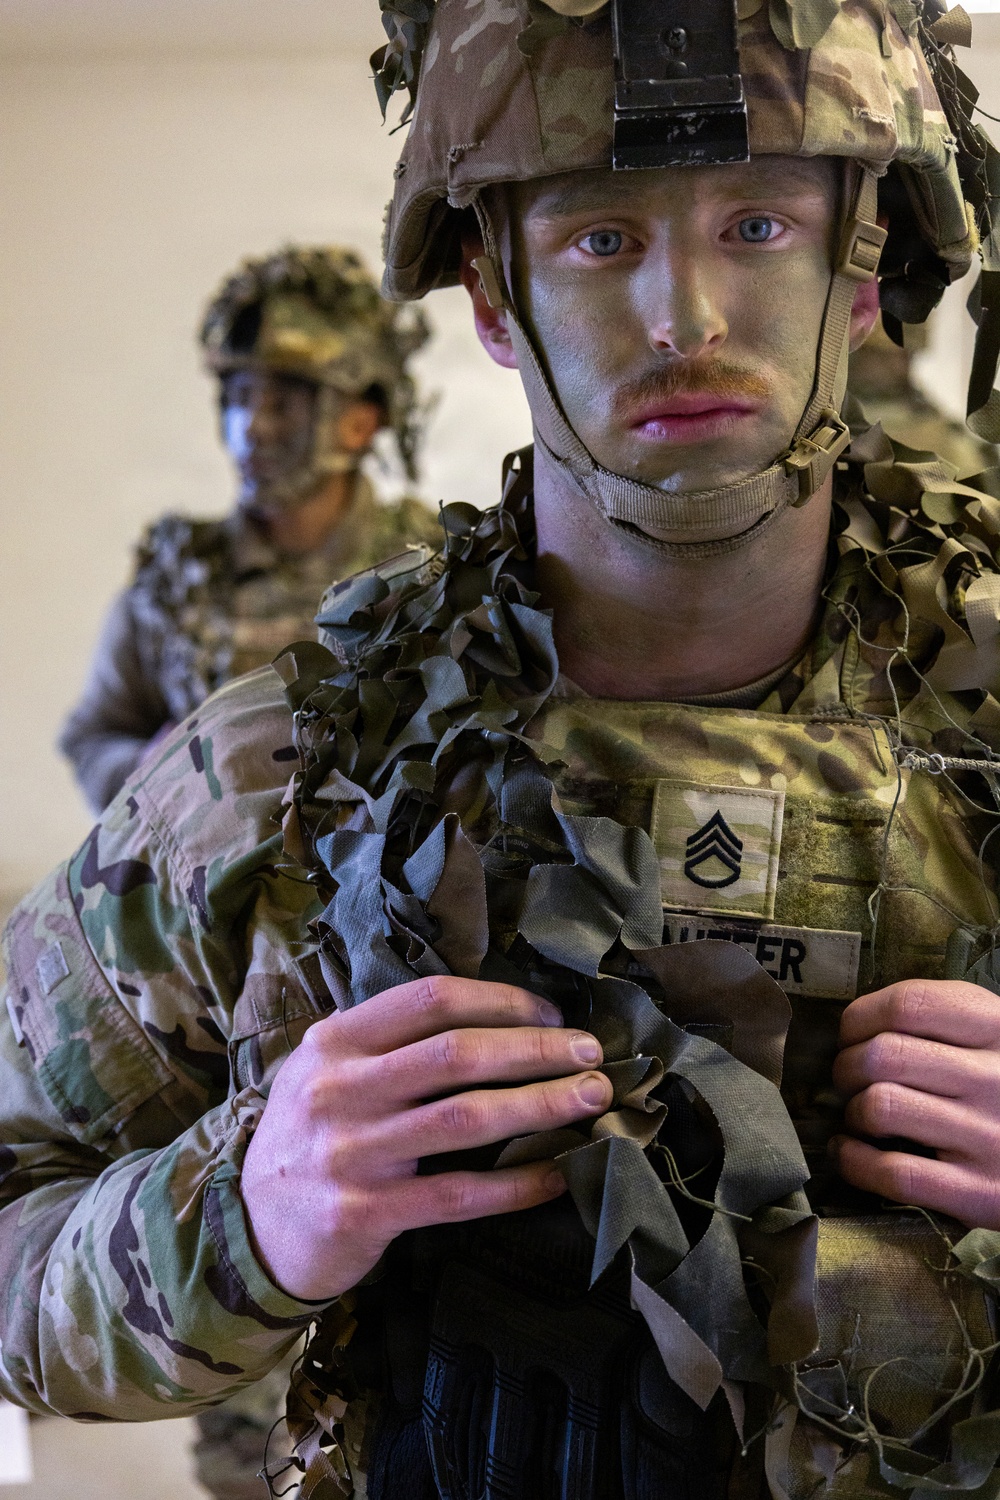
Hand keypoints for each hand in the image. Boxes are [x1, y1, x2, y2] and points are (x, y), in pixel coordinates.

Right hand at [240, 976, 612, 1300]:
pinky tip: (556, 1174)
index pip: (431, 1000)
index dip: (501, 1001)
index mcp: (335, 1040)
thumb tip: (496, 1018)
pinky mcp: (365, 1213)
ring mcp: (350, 1152)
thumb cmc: (309, 1135)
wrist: (249, 1228)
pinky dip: (515, 1184)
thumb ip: (390, 1041)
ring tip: (590, 1099)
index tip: (550, 1014)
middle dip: (537, 1050)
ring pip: (466, 1118)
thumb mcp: (326, 1070)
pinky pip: (457, 1194)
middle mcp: (339, 1089)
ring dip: (541, 1105)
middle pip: (457, 1053)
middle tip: (592, 1053)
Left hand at [830, 978, 999, 1227]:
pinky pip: (894, 1173)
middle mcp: (997, 1078)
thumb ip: (944, 1017)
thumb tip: (859, 1023)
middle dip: (847, 1066)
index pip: (909, 1004)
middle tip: (850, 1079)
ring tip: (860, 1116)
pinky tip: (851, 1152)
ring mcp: (991, 1138)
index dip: (860, 1017)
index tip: (852, 1034)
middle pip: (883, 1055)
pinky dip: (855, 1161)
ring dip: (853, 1112)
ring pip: (881, 1107)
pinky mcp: (982, 1193)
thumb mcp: (997, 1035)